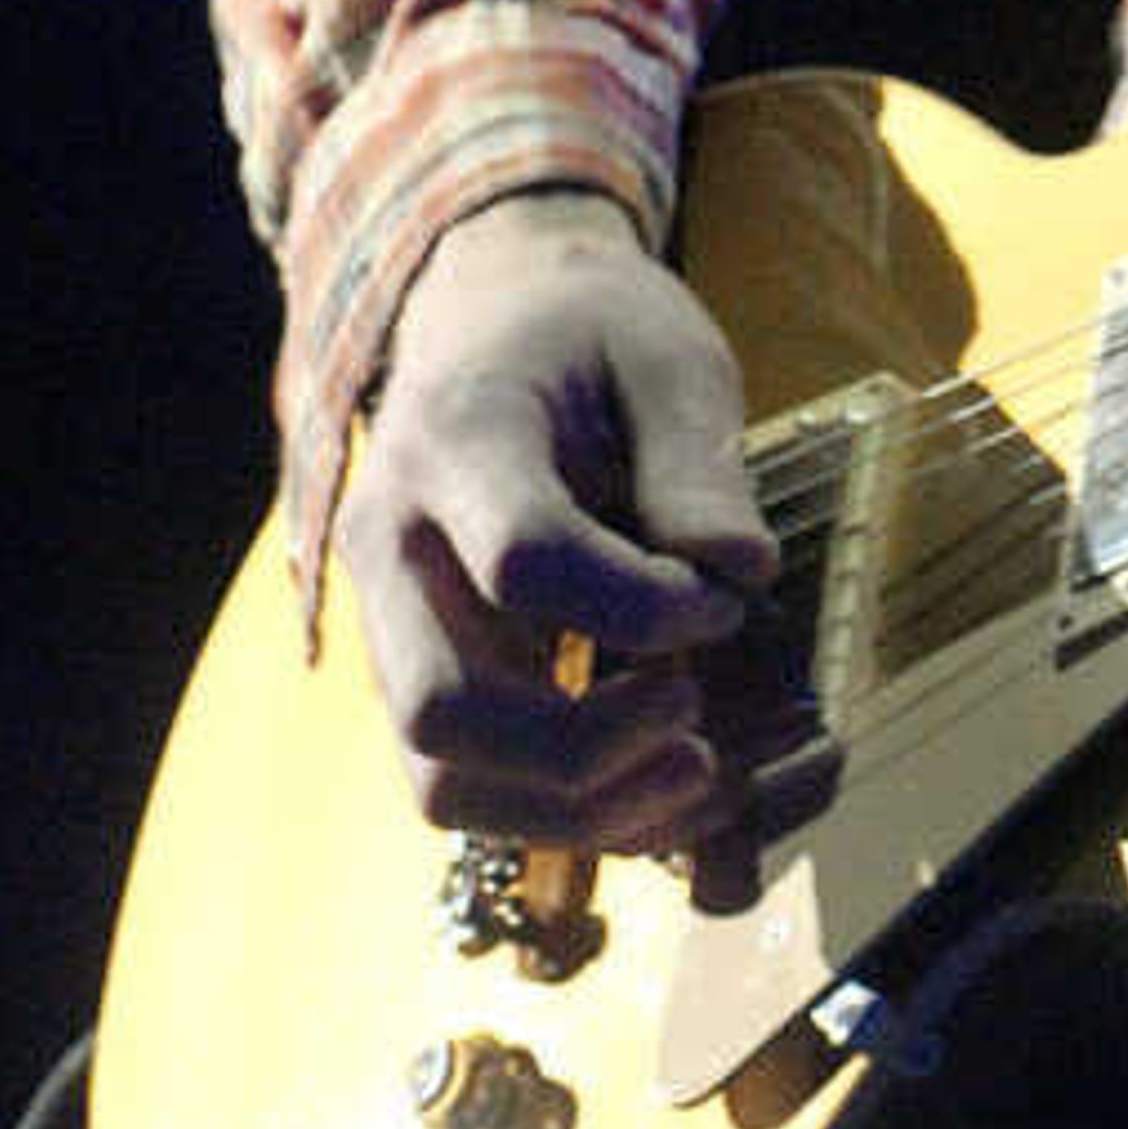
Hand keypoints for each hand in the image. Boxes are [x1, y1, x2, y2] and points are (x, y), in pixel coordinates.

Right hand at [343, 191, 785, 853]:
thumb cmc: (592, 333)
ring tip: (691, 767)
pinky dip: (556, 811)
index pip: (525, 559)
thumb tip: (739, 575)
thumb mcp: (669, 358)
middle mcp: (392, 542)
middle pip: (441, 710)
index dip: (641, 607)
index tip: (725, 600)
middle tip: (695, 712)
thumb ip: (696, 464)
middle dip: (582, 748)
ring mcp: (388, 619)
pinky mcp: (418, 668)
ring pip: (437, 776)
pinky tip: (654, 780)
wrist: (495, 318)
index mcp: (456, 438)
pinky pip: (461, 779)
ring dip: (567, 807)